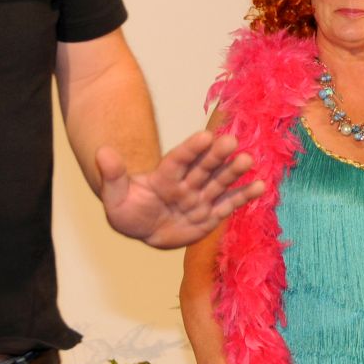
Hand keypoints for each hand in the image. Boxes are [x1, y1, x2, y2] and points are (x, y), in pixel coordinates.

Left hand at [97, 130, 264, 248]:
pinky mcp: (211, 215)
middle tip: (231, 140)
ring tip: (248, 159)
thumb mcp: (115, 197)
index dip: (191, 148)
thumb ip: (113, 176)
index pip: (179, 160)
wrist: (144, 228)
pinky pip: (228, 205)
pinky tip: (261, 185)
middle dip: (216, 155)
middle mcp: (186, 184)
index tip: (205, 135)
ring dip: (233, 172)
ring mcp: (200, 198)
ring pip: (218, 183)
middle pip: (202, 167)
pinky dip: (244, 195)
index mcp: (164, 176)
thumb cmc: (128, 211)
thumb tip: (102, 152)